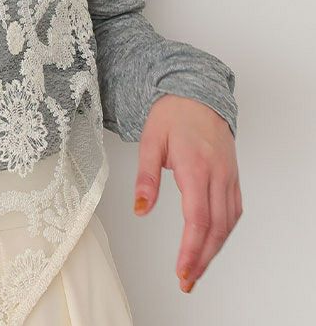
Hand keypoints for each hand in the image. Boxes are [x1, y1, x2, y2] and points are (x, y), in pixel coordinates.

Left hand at [132, 93, 242, 292]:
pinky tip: (211, 243)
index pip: (198, 218)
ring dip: (214, 249)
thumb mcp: (149, 140)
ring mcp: (228, 176)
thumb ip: (146, 177)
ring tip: (196, 270)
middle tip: (187, 280)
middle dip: (202, 258)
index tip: (182, 271)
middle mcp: (217, 174)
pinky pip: (234, 211)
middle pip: (216, 227)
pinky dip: (224, 232)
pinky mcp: (232, 176)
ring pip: (228, 222)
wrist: (195, 94)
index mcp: (195, 166)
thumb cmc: (170, 115)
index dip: (192, 249)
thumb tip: (141, 210)